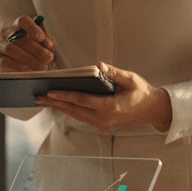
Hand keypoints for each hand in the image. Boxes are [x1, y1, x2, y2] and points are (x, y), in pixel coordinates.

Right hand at [0, 15, 55, 71]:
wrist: (7, 54)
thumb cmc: (27, 47)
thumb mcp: (38, 42)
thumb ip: (46, 42)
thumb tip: (49, 45)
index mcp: (18, 25)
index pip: (23, 21)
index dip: (32, 28)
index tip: (41, 38)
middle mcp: (6, 33)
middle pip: (19, 38)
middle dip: (36, 49)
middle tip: (48, 58)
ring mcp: (0, 46)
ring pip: (11, 49)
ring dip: (29, 59)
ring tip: (42, 66)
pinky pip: (5, 62)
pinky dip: (18, 66)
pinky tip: (28, 69)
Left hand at [35, 62, 172, 132]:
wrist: (152, 109)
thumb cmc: (141, 92)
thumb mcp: (131, 78)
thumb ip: (114, 72)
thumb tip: (99, 65)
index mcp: (111, 107)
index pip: (82, 101)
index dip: (65, 96)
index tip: (50, 92)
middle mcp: (104, 119)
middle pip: (74, 110)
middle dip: (56, 103)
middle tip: (38, 96)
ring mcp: (103, 124)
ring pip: (76, 115)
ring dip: (60, 107)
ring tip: (44, 100)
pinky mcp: (102, 125)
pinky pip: (81, 117)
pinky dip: (69, 110)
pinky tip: (60, 103)